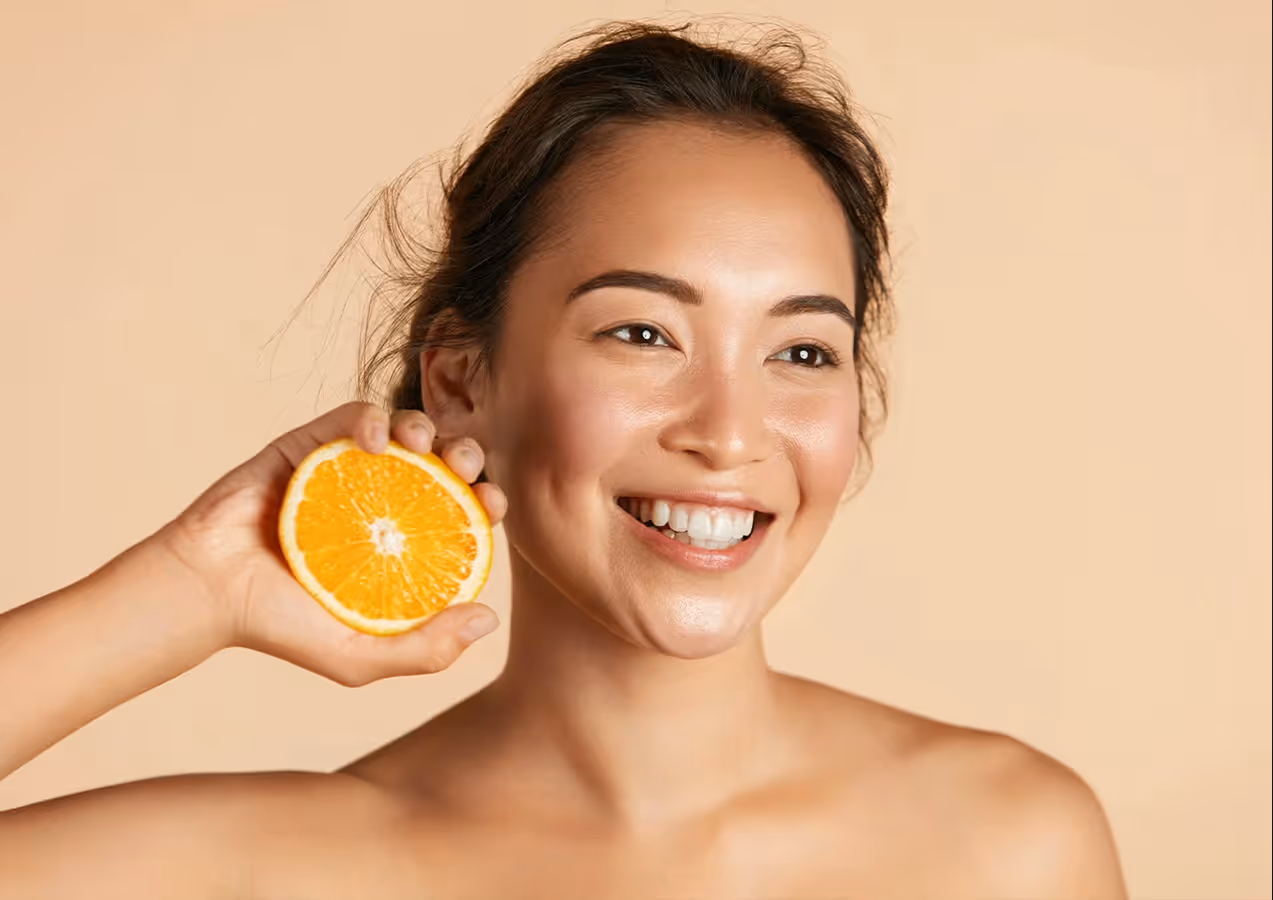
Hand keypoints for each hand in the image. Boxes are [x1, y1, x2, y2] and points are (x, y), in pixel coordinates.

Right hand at [152, 401, 506, 686]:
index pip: (463, 514)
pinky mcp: (310, 445)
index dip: (487, 501)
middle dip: (466, 456)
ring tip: (423, 445)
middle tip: (466, 470)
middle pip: (444, 465)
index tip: (493, 505)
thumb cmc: (281, 629)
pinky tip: (376, 440)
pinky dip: (371, 418)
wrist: (207, 593)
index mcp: (405, 544)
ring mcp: (349, 471)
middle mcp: (383, 503)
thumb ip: (425, 650)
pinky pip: (352, 417)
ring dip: (426, 427)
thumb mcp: (360, 656)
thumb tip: (490, 619)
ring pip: (406, 430)